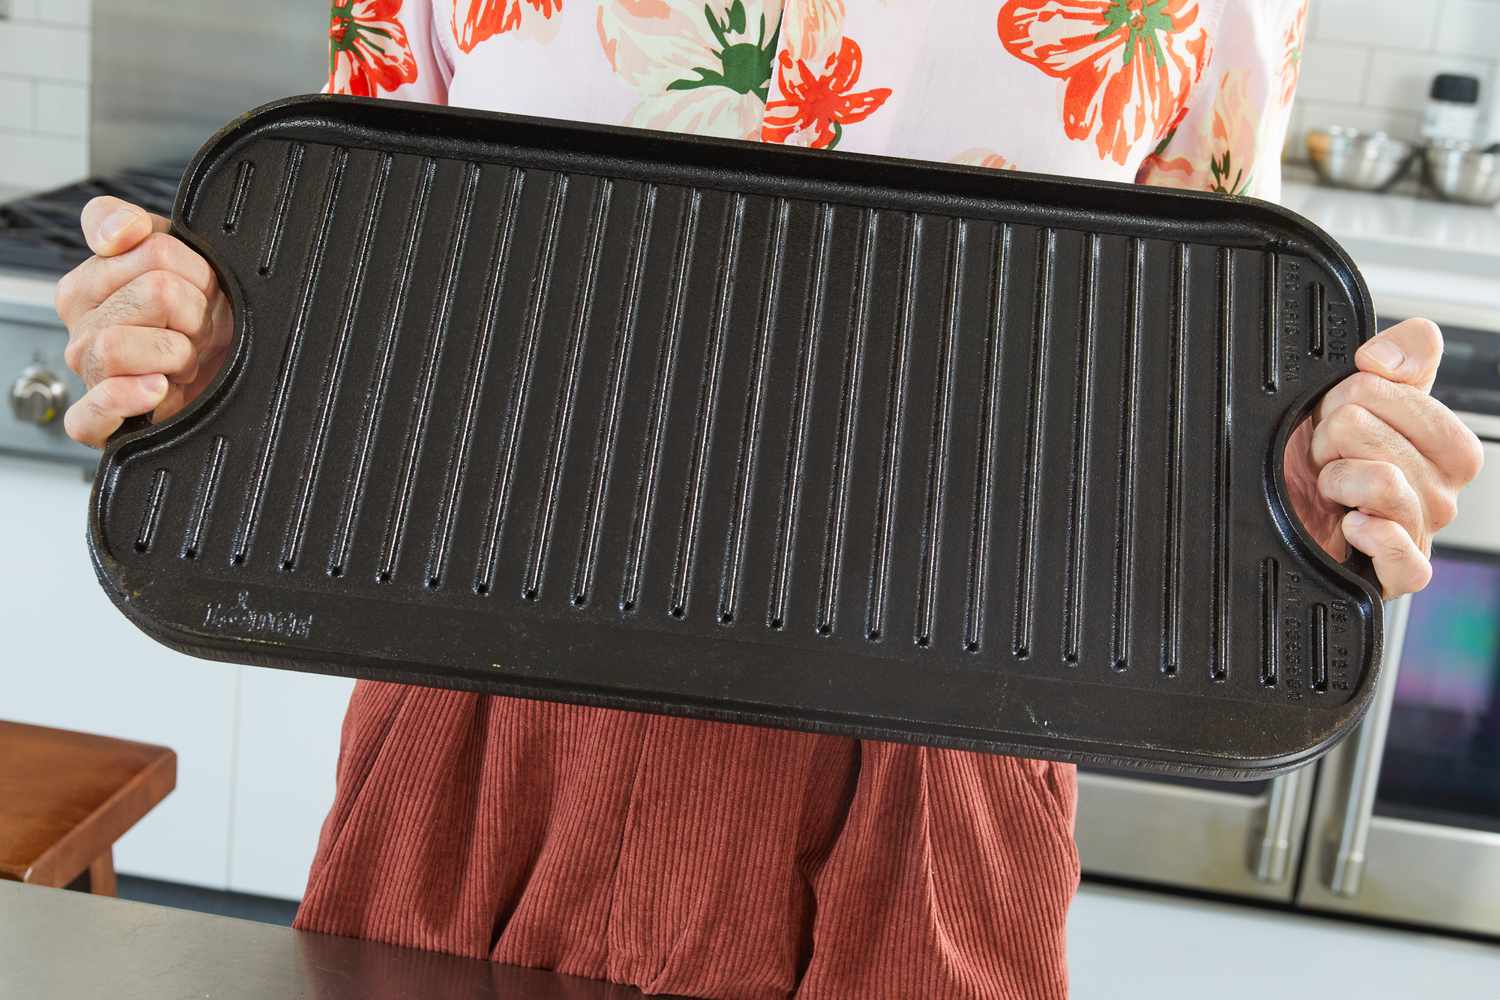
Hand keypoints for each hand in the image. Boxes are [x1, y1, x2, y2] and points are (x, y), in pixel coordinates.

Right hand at [55, 196, 232, 447]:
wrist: (225, 379)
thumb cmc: (200, 323)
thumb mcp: (184, 262)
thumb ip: (145, 230)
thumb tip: (121, 230)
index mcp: (93, 283)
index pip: (149, 248)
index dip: (193, 268)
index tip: (203, 283)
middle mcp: (85, 326)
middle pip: (154, 292)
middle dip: (197, 312)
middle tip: (200, 328)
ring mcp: (89, 372)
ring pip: (116, 345)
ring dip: (176, 354)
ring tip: (185, 360)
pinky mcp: (97, 420)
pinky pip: (90, 412)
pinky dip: (122, 399)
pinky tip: (155, 389)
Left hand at [1283, 318, 1483, 597]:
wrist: (1284, 514)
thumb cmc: (1323, 459)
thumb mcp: (1355, 396)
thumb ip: (1398, 358)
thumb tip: (1387, 358)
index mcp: (1445, 446)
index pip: (1407, 396)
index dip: (1353, 398)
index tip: (1337, 414)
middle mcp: (1441, 490)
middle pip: (1384, 438)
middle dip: (1336, 438)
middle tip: (1326, 455)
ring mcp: (1422, 532)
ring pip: (1384, 484)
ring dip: (1337, 480)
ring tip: (1329, 487)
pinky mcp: (1401, 573)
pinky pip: (1406, 557)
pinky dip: (1375, 536)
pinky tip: (1351, 525)